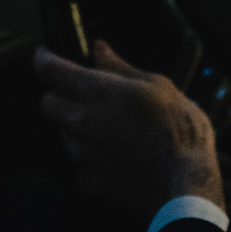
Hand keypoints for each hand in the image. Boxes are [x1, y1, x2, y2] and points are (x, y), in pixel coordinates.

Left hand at [33, 39, 225, 216]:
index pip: (49, 69)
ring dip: (78, 127)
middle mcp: (81, 122)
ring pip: (65, 133)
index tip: (46, 54)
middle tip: (82, 94)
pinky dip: (91, 156)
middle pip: (47, 103)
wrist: (187, 179)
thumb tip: (100, 50)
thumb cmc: (179, 129)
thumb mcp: (157, 85)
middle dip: (59, 95)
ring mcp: (82, 154)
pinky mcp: (88, 180)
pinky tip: (117, 155)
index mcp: (96, 92)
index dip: (43, 57)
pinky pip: (79, 162)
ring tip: (112, 129)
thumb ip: (120, 67)